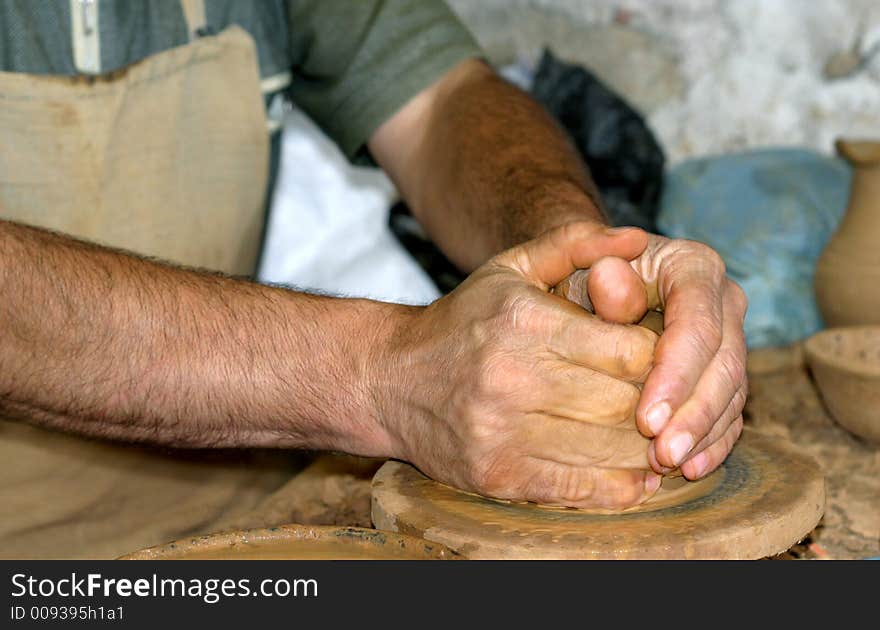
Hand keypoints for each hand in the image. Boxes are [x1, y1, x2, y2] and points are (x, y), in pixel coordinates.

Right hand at [377, 222, 662, 509]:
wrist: (388, 379)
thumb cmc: (464, 320)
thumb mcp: (511, 266)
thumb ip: (576, 242)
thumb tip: (640, 238)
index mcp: (526, 322)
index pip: (631, 352)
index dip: (663, 361)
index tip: (664, 361)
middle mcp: (514, 378)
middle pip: (626, 405)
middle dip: (659, 408)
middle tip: (669, 404)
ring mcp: (503, 433)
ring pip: (610, 451)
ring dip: (646, 449)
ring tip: (658, 436)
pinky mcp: (496, 476)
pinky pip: (580, 489)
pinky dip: (620, 487)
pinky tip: (634, 474)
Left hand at [559, 234, 747, 480]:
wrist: (596, 286)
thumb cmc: (584, 280)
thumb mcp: (581, 271)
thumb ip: (596, 271)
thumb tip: (608, 275)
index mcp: (695, 266)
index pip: (697, 323)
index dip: (675, 374)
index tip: (645, 418)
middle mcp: (723, 301)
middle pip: (724, 362)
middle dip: (693, 414)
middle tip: (662, 453)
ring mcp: (730, 338)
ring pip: (732, 391)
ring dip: (702, 433)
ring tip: (668, 464)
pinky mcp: (726, 372)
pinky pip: (731, 411)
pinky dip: (713, 442)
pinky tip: (691, 468)